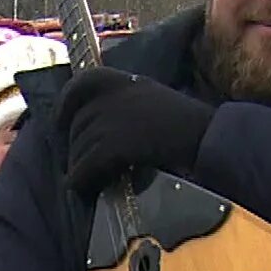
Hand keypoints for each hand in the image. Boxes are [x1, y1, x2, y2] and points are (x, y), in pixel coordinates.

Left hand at [58, 67, 216, 198]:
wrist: (211, 141)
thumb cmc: (190, 129)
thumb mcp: (154, 102)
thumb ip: (127, 106)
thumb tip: (95, 127)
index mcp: (127, 82)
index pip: (82, 82)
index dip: (64, 104)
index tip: (59, 122)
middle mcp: (117, 95)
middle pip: (77, 123)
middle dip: (74, 147)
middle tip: (77, 165)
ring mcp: (115, 118)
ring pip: (79, 147)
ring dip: (79, 166)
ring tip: (85, 180)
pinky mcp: (116, 144)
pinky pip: (85, 165)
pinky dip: (80, 180)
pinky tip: (82, 188)